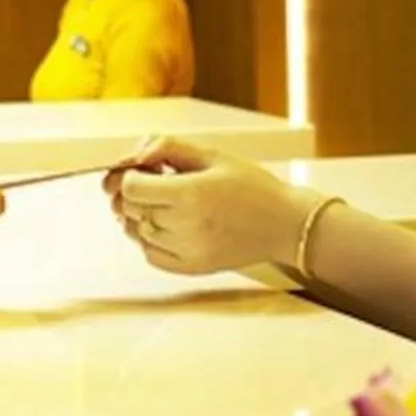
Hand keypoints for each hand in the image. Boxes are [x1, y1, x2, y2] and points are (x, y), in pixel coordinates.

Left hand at [110, 139, 317, 275]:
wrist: (285, 224)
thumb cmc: (253, 186)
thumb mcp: (214, 156)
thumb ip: (170, 147)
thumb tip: (137, 153)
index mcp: (191, 193)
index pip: (131, 187)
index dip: (130, 175)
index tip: (144, 170)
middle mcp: (185, 226)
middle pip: (131, 209)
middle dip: (135, 193)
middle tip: (154, 183)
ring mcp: (187, 251)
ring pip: (137, 233)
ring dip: (141, 216)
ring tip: (164, 203)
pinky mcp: (191, 268)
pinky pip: (150, 255)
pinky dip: (150, 240)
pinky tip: (168, 225)